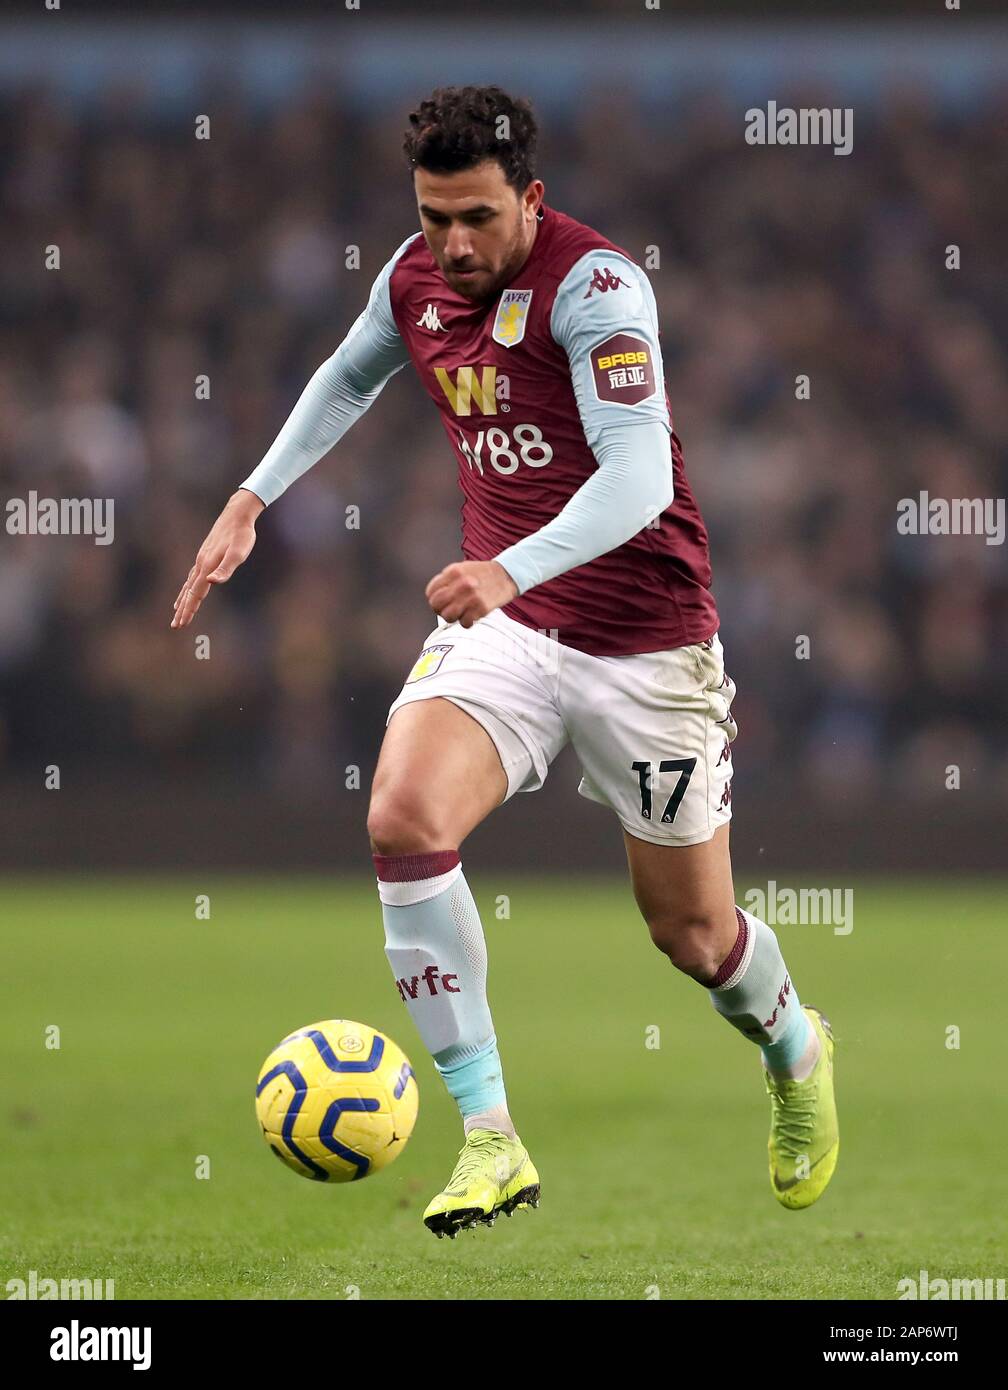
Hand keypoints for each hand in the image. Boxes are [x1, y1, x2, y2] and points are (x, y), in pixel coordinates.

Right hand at [171, 489, 264, 628]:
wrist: (237, 514)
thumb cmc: (241, 535)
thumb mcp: (238, 553)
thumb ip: (225, 569)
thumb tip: (212, 582)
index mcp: (207, 567)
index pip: (196, 594)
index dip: (189, 609)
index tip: (181, 623)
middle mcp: (201, 564)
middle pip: (189, 592)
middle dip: (183, 609)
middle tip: (175, 625)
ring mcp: (202, 559)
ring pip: (189, 584)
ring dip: (183, 599)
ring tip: (176, 611)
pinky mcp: (205, 556)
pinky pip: (192, 576)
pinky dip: (187, 587)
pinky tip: (188, 589)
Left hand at [425, 560, 518, 627]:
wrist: (506, 576)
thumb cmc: (482, 574)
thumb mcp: (461, 568)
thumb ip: (446, 580)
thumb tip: (434, 596)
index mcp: (453, 572)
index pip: (431, 592)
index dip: (433, 599)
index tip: (441, 601)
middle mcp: (461, 583)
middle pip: (436, 605)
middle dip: (440, 609)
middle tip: (448, 609)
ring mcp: (471, 597)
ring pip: (448, 616)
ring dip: (453, 617)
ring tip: (460, 612)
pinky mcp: (481, 608)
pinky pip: (464, 623)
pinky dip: (467, 621)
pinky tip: (471, 614)